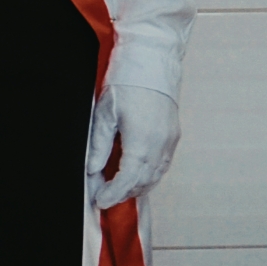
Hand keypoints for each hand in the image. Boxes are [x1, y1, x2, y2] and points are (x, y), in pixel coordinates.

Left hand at [88, 83, 178, 207]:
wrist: (151, 64)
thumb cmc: (126, 84)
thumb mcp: (104, 114)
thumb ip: (99, 145)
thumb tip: (93, 170)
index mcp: (142, 139)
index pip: (128, 178)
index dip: (114, 193)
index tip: (100, 201)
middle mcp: (160, 144)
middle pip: (143, 181)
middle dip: (123, 194)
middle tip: (104, 197)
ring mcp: (170, 141)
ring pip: (156, 176)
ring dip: (137, 187)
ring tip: (117, 191)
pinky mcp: (173, 136)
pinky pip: (163, 165)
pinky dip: (149, 176)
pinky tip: (136, 177)